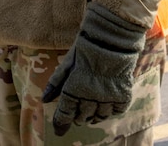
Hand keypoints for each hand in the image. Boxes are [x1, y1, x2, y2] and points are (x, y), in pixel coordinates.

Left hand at [42, 2, 146, 134]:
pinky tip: (106, 106)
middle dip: (77, 117)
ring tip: (90, 113)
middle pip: (82, 117)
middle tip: (76, 115)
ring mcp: (108, 97)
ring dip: (93, 117)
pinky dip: (110, 111)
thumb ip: (56, 82)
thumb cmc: (86, 47)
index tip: (59, 130)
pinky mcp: (123, 95)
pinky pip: (116, 111)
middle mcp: (91, 97)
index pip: (65, 115)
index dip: (60, 124)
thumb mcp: (67, 63)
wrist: (112, 37)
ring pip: (99, 116)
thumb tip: (44, 99)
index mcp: (74, 89)